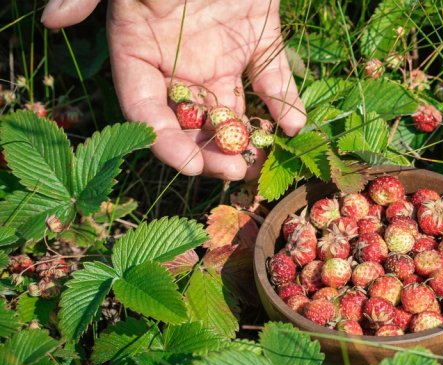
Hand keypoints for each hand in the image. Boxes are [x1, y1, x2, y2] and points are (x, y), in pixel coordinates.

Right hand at [41, 0, 305, 179]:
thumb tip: (51, 19)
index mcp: (140, 50)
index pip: (145, 110)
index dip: (163, 142)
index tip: (188, 165)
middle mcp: (180, 63)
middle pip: (190, 121)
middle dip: (208, 151)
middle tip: (233, 171)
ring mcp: (221, 56)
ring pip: (230, 110)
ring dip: (245, 137)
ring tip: (259, 158)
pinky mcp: (258, 43)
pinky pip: (271, 81)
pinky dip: (284, 105)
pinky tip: (294, 123)